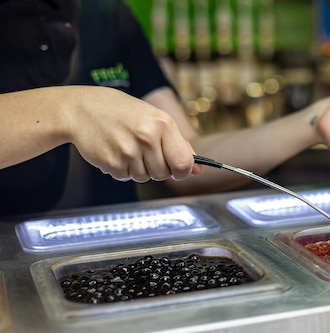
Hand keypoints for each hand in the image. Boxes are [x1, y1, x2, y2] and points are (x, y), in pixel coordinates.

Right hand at [66, 87, 200, 181]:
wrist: (81, 109)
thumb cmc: (122, 112)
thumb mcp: (155, 119)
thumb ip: (179, 144)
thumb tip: (198, 169)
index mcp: (162, 125)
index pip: (183, 164)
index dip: (182, 170)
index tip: (175, 167)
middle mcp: (147, 138)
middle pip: (164, 174)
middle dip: (157, 167)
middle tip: (144, 150)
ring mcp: (128, 152)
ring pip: (144, 177)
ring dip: (138, 168)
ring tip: (127, 147)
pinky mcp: (112, 163)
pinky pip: (126, 177)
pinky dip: (122, 169)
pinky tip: (115, 150)